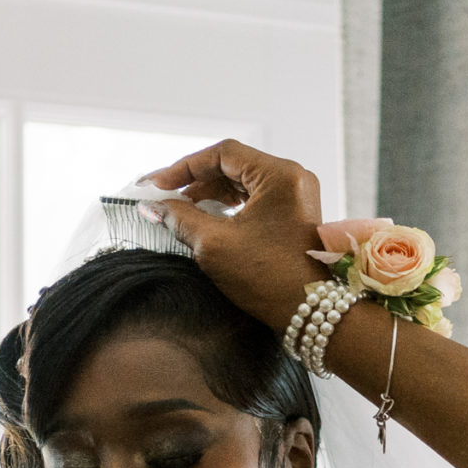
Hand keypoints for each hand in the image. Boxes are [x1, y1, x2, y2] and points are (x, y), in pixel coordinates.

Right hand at [138, 139, 328, 330]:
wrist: (312, 314)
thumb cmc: (270, 279)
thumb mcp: (215, 245)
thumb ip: (181, 218)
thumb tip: (155, 207)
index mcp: (280, 175)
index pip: (223, 153)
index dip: (185, 167)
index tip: (157, 184)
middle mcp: (293, 179)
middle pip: (233, 166)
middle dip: (196, 181)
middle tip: (164, 197)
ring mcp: (296, 198)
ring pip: (242, 183)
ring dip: (210, 194)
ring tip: (181, 210)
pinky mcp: (294, 216)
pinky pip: (255, 200)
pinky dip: (228, 207)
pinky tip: (206, 219)